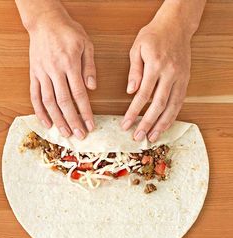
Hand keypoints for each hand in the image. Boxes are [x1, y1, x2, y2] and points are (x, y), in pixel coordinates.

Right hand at [29, 12, 95, 138]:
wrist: (45, 21)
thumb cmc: (68, 31)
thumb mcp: (86, 44)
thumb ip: (89, 67)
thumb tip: (92, 87)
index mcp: (69, 64)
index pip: (79, 94)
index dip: (85, 112)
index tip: (91, 125)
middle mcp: (54, 70)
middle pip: (64, 102)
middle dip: (73, 121)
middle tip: (80, 135)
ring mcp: (42, 73)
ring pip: (49, 102)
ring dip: (57, 120)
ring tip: (65, 133)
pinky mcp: (34, 74)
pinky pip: (35, 95)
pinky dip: (39, 111)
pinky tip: (46, 123)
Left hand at [122, 14, 190, 141]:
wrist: (176, 26)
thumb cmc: (154, 35)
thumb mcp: (137, 48)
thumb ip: (134, 70)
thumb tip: (131, 91)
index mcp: (155, 65)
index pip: (142, 95)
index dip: (133, 112)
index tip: (125, 125)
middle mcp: (170, 74)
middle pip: (158, 105)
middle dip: (147, 123)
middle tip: (138, 136)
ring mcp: (180, 78)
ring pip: (172, 106)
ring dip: (162, 124)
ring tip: (153, 137)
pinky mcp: (185, 80)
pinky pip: (180, 102)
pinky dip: (172, 116)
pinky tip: (165, 126)